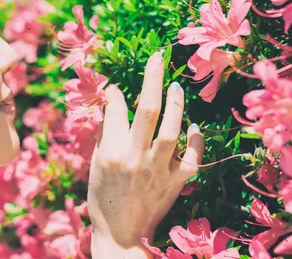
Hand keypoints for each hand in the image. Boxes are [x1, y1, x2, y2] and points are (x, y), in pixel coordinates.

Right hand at [87, 51, 203, 256]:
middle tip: (158, 57)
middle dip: (152, 78)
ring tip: (175, 87)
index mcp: (111, 152)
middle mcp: (135, 157)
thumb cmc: (103, 197)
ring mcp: (158, 170)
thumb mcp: (96, 163)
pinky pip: (192, 157)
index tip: (115, 86)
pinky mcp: (175, 182)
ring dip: (176, 103)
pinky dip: (195, 139)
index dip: (116, 92)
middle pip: (148, 109)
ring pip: (173, 129)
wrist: (121, 234)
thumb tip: (113, 100)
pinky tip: (193, 125)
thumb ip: (106, 131)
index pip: (116, 109)